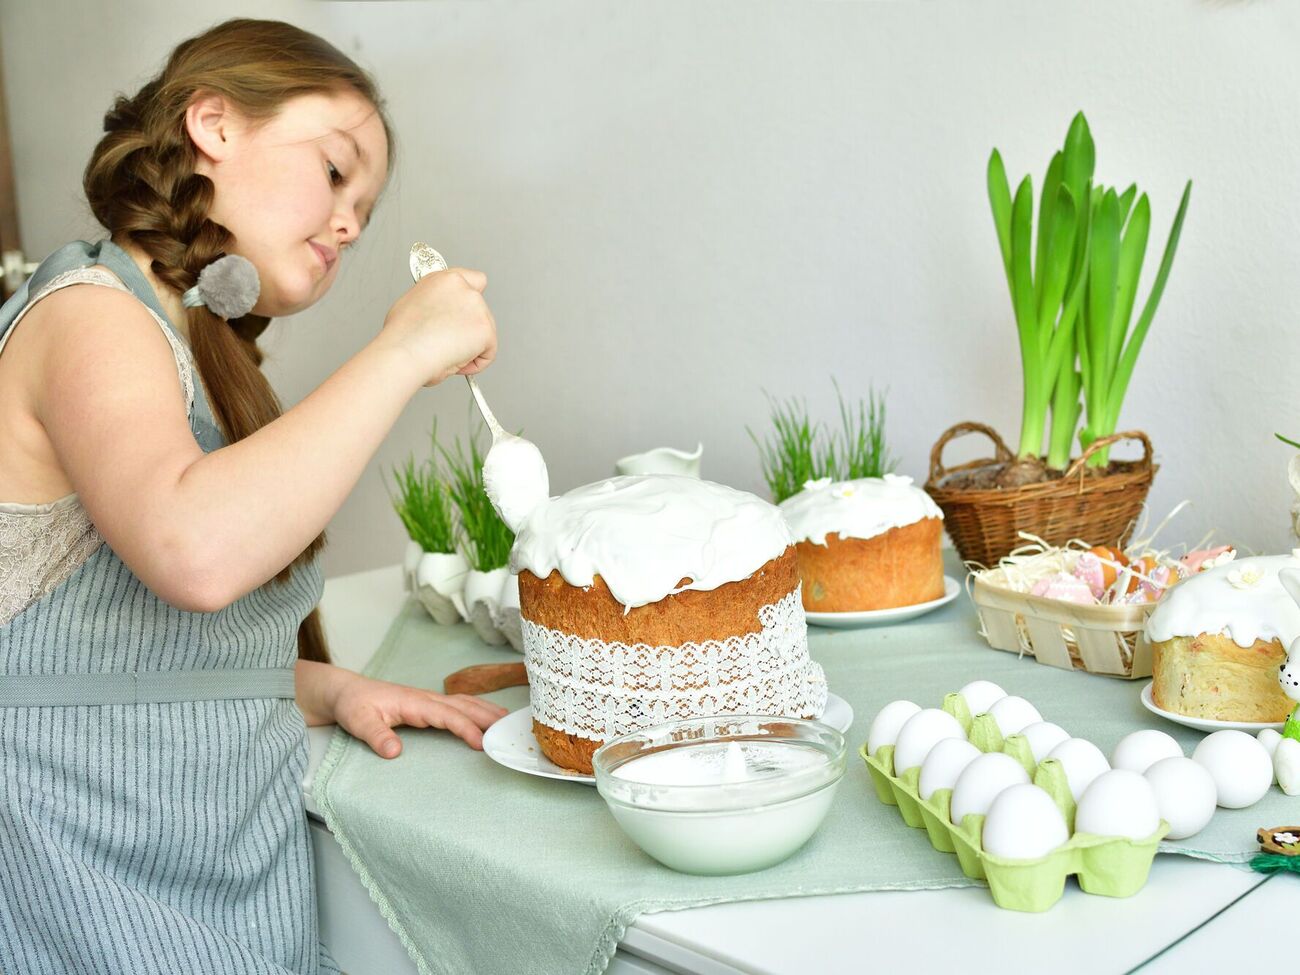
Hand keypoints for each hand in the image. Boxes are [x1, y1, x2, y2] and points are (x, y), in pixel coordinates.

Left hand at [331, 672, 508, 755]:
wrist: (345, 692)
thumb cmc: (353, 705)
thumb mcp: (358, 721)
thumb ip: (376, 736)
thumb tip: (395, 751)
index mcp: (414, 702)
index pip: (448, 715)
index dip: (466, 728)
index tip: (482, 744)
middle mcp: (426, 698)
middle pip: (465, 705)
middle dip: (489, 717)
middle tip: (513, 732)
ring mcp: (429, 700)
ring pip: (466, 702)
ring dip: (488, 711)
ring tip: (510, 723)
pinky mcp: (428, 705)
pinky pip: (459, 705)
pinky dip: (478, 709)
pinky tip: (488, 717)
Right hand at [379, 267, 497, 386]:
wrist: (404, 351)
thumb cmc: (401, 336)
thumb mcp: (413, 304)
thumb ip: (435, 302)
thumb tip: (439, 313)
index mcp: (445, 279)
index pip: (474, 281)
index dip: (471, 301)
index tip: (466, 315)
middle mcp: (464, 288)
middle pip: (481, 312)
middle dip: (469, 329)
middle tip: (448, 343)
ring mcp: (477, 307)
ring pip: (485, 333)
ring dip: (470, 347)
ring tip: (444, 353)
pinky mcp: (485, 329)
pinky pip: (488, 353)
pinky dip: (475, 363)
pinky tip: (455, 363)